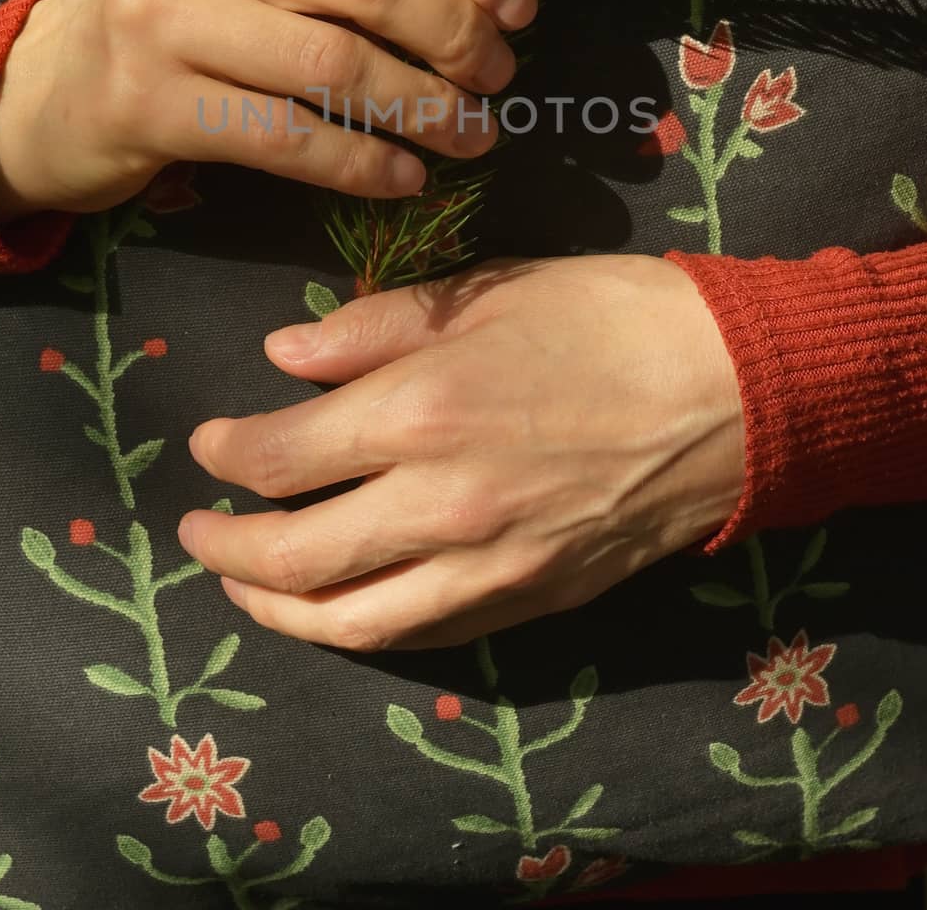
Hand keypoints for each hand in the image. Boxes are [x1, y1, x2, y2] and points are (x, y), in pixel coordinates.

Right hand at [0, 0, 536, 220]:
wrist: (47, 87)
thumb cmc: (179, 11)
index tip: (518, 9)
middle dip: (457, 34)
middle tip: (496, 80)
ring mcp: (161, 11)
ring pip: (333, 61)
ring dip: (424, 108)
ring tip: (471, 136)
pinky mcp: (147, 100)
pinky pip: (286, 136)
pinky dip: (362, 163)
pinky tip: (404, 177)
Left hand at [178, 253, 744, 651]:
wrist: (730, 392)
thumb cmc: (607, 318)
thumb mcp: (486, 289)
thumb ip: (373, 325)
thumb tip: (281, 357)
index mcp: (420, 409)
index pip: (282, 457)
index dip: (229, 454)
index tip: (209, 444)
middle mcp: (440, 503)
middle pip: (295, 557)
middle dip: (225, 549)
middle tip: (197, 532)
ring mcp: (486, 565)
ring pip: (350, 621)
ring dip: (277, 609)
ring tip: (246, 587)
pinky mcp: (527, 599)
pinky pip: (422, 637)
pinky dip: (361, 631)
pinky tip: (340, 611)